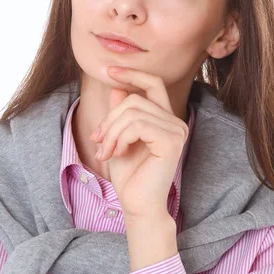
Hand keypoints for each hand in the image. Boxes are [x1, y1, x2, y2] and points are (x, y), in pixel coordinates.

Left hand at [91, 66, 188, 218]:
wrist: (137, 204)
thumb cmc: (129, 174)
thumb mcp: (118, 137)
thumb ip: (120, 113)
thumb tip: (118, 87)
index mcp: (165, 118)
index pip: (153, 83)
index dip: (132, 74)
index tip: (109, 70)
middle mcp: (175, 121)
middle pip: (134, 99)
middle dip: (109, 120)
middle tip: (97, 141)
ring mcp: (176, 130)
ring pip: (132, 112)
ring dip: (111, 132)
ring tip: (105, 152)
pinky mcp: (171, 142)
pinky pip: (137, 125)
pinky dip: (120, 138)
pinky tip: (117, 154)